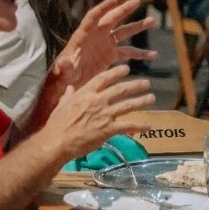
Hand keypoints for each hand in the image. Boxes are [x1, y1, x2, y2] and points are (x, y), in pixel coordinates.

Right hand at [39, 65, 154, 160]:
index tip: (126, 68)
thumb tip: (70, 88)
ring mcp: (104, 115)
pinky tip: (148, 126)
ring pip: (128, 105)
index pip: (103, 78)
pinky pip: (128, 126)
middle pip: (120, 90)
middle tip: (146, 83)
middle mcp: (97, 101)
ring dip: (141, 101)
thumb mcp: (61, 105)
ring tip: (151, 98)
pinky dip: (140, 126)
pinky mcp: (109, 129)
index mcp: (85, 93)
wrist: (58, 141)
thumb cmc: (57, 124)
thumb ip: (68, 95)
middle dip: (135, 85)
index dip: (116, 72)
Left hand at [51, 0, 156, 88]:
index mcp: (83, 36)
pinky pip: (128, 52)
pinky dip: (140, 53)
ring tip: (152, 21)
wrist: (69, 81)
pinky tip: (154, 55)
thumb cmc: (62, 74)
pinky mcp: (111, 55)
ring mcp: (104, 44)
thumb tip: (63, 62)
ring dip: (137, 27)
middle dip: (123, 10)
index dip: (103, 8)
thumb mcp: (63, 71)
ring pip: (123, 32)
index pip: (93, 17)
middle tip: (136, 0)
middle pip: (111, 19)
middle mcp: (95, 36)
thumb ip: (64, 67)